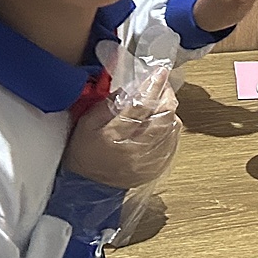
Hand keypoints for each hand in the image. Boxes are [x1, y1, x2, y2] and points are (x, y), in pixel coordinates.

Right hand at [62, 67, 180, 189]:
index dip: (153, 86)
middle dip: (167, 95)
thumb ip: (109, 104)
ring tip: (162, 100)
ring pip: (172, 127)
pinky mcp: (157, 167)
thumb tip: (132, 86)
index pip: (141, 106)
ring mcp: (149, 161)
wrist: (88, 186)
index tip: (160, 71)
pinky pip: (173, 141)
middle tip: (162, 84)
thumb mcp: (86, 123)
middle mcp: (136, 149)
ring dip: (170, 109)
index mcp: (114, 136)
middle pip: (163, 116)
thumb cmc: (84, 150)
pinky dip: (170, 126)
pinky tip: (162, 120)